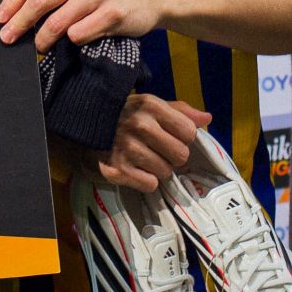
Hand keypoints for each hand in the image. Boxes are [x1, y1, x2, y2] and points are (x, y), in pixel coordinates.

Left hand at [0, 0, 164, 51]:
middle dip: (19, 22)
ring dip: (43, 38)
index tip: (0, 18)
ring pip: (58, 22)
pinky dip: (71, 40)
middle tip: (8, 38)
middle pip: (40, 0)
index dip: (12, 1)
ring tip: (39, 45)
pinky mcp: (114, 13)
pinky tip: (73, 40)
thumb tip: (16, 8)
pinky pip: (79, 33)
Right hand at [92, 95, 211, 192]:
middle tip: (156, 149)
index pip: (189, 132)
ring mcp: (127, 149)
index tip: (170, 135)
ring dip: (157, 169)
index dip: (183, 137)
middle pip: (180, 155)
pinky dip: (144, 181)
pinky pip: (150, 185)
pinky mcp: (117, 171)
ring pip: (166, 172)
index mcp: (150, 106)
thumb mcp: (150, 106)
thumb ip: (181, 112)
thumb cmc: (125, 115)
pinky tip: (133, 169)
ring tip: (142, 158)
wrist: (84, 126)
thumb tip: (207, 119)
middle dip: (172, 155)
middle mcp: (139, 126)